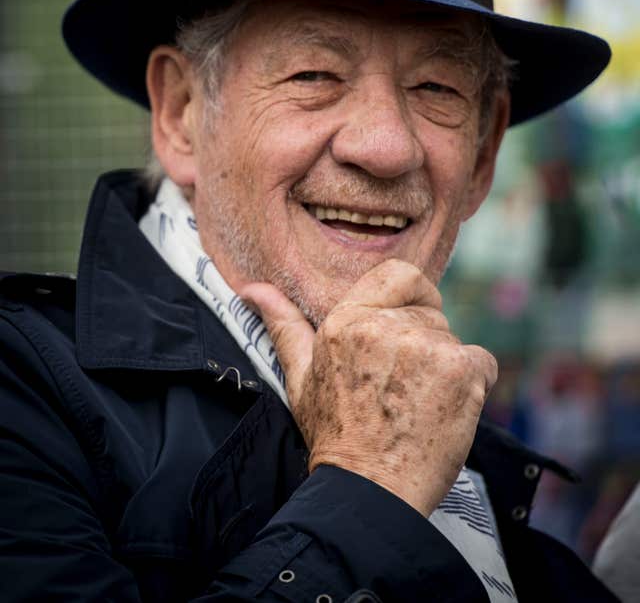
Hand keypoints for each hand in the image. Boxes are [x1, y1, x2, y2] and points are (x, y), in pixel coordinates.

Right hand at [241, 259, 496, 516]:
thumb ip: (283, 324)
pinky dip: (472, 384)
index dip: (411, 296)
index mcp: (346, 322)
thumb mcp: (300, 377)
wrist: (370, 492)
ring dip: (444, 367)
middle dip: (421, 345)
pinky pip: (481, 361)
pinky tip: (443, 411)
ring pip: (451, 339)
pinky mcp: (461, 370)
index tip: (406, 325)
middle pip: (427, 314)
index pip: (400, 274)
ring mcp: (427, 347)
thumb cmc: (335, 435)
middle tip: (400, 389)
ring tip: (416, 405)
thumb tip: (252, 289)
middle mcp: (386, 327)